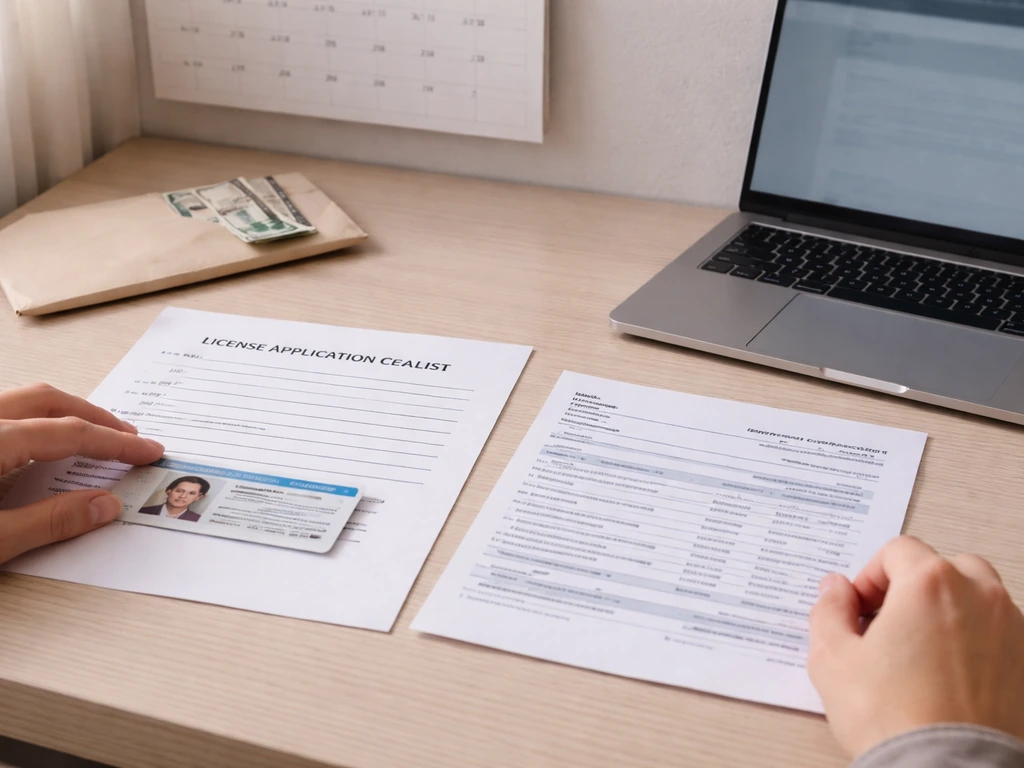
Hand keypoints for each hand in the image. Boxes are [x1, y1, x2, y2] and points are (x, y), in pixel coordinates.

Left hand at [0, 383, 163, 563]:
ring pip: (23, 401)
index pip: (69, 433)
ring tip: (93, 434)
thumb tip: (104, 506)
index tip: (147, 451)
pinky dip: (34, 421)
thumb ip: (48, 521)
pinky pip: (4, 413)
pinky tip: (40, 444)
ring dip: (63, 413)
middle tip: (128, 438)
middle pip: (47, 401)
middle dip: (94, 417)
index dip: (114, 443)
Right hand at [808, 535, 1023, 758]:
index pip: (897, 551)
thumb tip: (836, 590)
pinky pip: (999, 635)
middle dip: (913, 587)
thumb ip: (828, 610)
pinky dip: (975, 642)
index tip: (858, 609)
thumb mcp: (832, 659)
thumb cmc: (896, 720)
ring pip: (978, 598)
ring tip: (920, 651)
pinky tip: (948, 676)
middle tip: (889, 623)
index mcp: (930, 584)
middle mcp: (979, 597)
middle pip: (944, 566)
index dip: (869, 577)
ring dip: (948, 611)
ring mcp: (1012, 631)